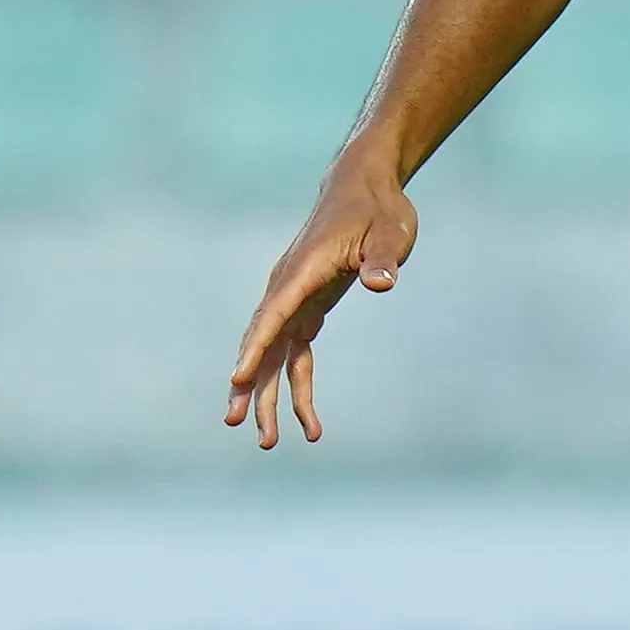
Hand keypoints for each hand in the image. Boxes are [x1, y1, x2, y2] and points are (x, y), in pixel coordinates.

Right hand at [224, 160, 417, 448]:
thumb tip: (380, 282)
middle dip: (251, 385)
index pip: (275, 313)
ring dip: (268, 396)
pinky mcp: (307, 307)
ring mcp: (294, 298)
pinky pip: (294, 353)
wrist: (364, 189)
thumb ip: (383, 258)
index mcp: (303, 269)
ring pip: (272, 354)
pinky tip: (307, 420)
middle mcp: (288, 286)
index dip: (256, 348)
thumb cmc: (378, 209)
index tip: (238, 378)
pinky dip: (296, 385)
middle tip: (239, 426)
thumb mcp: (391, 230)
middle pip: (263, 342)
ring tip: (269, 440)